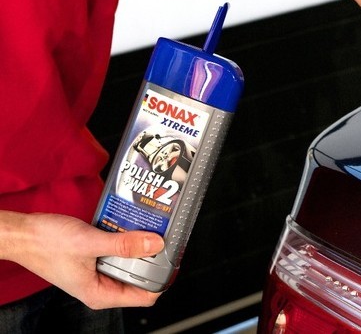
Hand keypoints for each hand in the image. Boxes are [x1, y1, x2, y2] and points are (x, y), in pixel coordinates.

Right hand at [1, 212, 164, 309]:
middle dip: (153, 260)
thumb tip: (155, 245)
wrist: (23, 233)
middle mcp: (100, 287)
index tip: (174, 259)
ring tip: (150, 229)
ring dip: (140, 248)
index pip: (145, 297)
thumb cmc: (46, 243)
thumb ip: (124, 244)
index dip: (162, 280)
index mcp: (100, 293)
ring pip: (130, 264)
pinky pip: (119, 253)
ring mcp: (97, 273)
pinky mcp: (94, 259)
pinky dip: (126, 241)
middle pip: (140, 279)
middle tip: (165, 238)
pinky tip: (132, 227)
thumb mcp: (90, 242)